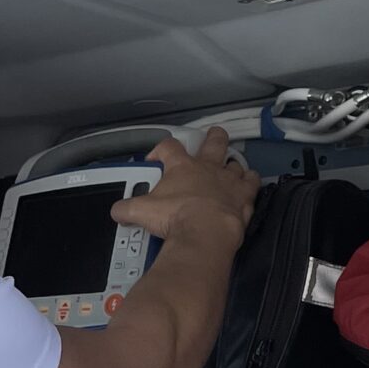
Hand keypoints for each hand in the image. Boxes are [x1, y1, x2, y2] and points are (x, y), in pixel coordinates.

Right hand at [110, 128, 257, 256]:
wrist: (204, 232)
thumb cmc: (174, 217)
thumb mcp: (141, 212)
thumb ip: (126, 208)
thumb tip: (116, 211)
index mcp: (182, 167)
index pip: (169, 147)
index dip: (161, 149)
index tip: (156, 159)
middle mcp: (208, 168)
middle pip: (213, 142)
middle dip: (213, 137)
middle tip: (213, 135)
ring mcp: (229, 181)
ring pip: (236, 163)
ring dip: (233, 164)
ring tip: (230, 168)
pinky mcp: (244, 197)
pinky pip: (252, 184)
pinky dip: (250, 183)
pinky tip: (249, 184)